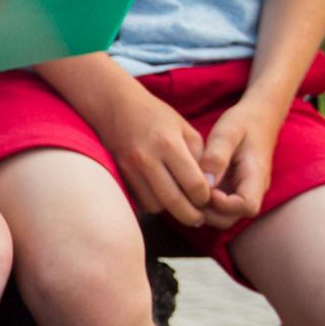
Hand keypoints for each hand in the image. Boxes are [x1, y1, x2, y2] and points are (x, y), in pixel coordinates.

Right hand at [96, 82, 214, 227]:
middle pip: (173, 201)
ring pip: (155, 205)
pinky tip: (160, 197)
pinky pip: (139, 201)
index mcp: (169, 145)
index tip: (208, 200)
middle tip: (199, 218)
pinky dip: (152, 204)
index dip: (204, 198)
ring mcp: (129, 169)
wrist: (115, 107)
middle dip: (190, 215)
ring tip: (180, 206)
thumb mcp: (185, 129)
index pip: (194, 184)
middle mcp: (147, 159)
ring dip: (170, 210)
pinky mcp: (119, 176)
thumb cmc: (156, 116)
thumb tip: (207, 187)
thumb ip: (198, 157)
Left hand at [196, 98, 282, 228]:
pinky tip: (189, 187)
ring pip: (222, 216)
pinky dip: (202, 203)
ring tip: (186, 189)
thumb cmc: (243, 122)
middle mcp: (252, 190)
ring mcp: (242, 192)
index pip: (246, 207)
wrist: (258, 116)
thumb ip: (217, 156)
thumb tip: (205, 183)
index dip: (223, 204)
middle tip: (187, 193)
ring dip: (202, 209)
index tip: (206, 187)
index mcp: (256, 176)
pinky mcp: (232, 190)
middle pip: (231, 218)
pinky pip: (217, 207)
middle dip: (207, 212)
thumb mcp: (227, 132)